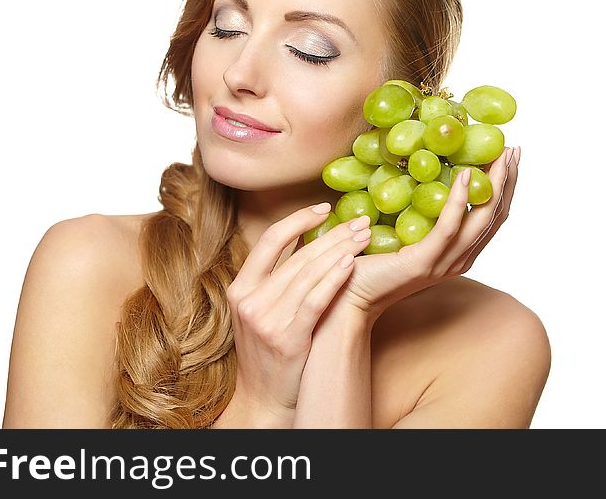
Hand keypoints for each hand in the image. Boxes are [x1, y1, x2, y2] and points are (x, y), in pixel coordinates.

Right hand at [223, 203, 372, 425]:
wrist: (265, 399)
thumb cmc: (269, 351)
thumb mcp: (260, 310)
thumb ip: (275, 278)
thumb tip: (300, 236)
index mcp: (240, 288)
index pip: (269, 240)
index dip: (298, 219)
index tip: (324, 207)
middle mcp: (250, 301)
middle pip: (296, 254)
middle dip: (332, 233)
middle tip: (360, 219)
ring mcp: (267, 319)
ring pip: (308, 273)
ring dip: (341, 249)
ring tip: (365, 236)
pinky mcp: (288, 337)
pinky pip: (315, 299)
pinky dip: (334, 278)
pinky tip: (351, 263)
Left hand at [338, 145, 519, 316]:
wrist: (350, 296)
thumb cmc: (370, 263)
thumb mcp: (403, 234)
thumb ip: (418, 214)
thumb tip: (417, 172)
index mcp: (458, 254)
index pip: (492, 217)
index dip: (505, 187)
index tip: (509, 157)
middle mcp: (459, 259)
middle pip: (495, 216)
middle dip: (508, 180)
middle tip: (514, 149)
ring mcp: (445, 262)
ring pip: (482, 219)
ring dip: (494, 184)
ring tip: (500, 155)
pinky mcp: (425, 261)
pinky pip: (449, 226)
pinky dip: (460, 199)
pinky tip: (465, 174)